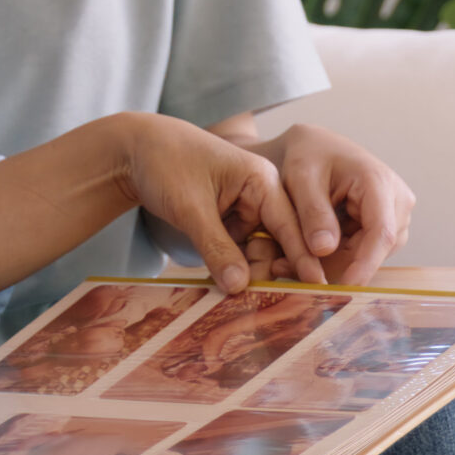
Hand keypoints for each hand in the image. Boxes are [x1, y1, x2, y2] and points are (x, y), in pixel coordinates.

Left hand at [116, 114, 309, 294]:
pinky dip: (231, 268)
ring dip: (247, 274)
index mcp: (261, 180)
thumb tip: (240, 288)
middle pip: (276, 243)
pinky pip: (237, 251)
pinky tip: (226, 290)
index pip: (290, 224)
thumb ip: (216, 247)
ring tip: (241, 302)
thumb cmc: (165, 163)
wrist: (135, 150)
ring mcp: (244, 210)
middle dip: (269, 272)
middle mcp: (260, 195)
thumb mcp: (190, 207)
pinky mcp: (227, 221)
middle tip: (265, 305)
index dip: (303, 256)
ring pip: (256, 251)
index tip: (319, 286)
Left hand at [243, 123, 415, 286]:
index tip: (342, 288)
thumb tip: (324, 249)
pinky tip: (305, 252)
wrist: (314, 146)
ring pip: (368, 255)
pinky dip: (335, 256)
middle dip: (336, 266)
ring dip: (333, 263)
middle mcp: (397, 200)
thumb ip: (313, 212)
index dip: (364, 265)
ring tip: (288, 258)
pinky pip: (363, 251)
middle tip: (287, 269)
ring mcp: (394, 215)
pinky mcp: (384, 225)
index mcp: (379, 182)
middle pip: (374, 249)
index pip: (381, 233)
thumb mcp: (301, 178)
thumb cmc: (308, 155)